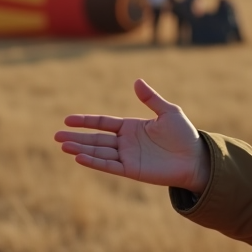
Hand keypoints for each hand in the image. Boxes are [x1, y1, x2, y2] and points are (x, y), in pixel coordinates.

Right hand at [54, 79, 210, 193]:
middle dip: (76, 137)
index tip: (67, 119)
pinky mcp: (131, 170)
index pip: (102, 123)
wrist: (196, 159)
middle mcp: (125, 142)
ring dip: (80, 149)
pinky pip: (109, 166)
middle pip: (95, 139)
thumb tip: (136, 81)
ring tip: (63, 145)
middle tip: (56, 136)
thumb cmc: (184, 135)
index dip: (85, 121)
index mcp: (131, 127)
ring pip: (98, 152)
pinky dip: (94, 162)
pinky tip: (79, 158)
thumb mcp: (168, 112)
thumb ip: (151, 99)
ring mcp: (127, 157)